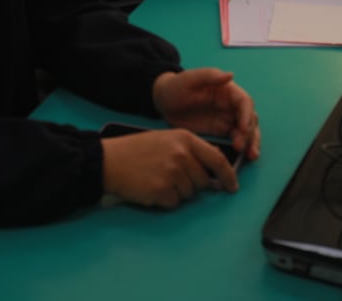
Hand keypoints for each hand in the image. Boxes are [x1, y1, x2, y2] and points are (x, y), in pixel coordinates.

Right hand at [101, 128, 237, 207]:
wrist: (109, 160)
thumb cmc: (136, 149)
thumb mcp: (166, 140)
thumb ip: (190, 152)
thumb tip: (212, 172)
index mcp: (185, 139)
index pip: (217, 159)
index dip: (228, 175)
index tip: (232, 186)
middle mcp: (182, 155)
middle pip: (203, 181)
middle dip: (191, 183)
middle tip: (169, 176)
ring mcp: (172, 173)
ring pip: (188, 194)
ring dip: (176, 191)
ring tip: (156, 178)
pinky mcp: (162, 190)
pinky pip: (174, 203)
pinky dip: (164, 200)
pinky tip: (150, 188)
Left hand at [152, 69, 259, 161]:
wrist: (163, 102)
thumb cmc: (176, 86)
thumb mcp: (189, 79)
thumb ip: (209, 76)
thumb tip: (231, 75)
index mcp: (227, 90)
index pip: (244, 102)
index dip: (247, 115)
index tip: (243, 129)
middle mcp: (231, 104)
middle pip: (249, 119)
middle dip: (250, 133)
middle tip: (242, 147)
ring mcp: (227, 118)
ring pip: (247, 131)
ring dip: (251, 142)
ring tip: (250, 156)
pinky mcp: (221, 130)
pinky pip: (237, 139)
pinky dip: (243, 148)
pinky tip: (243, 158)